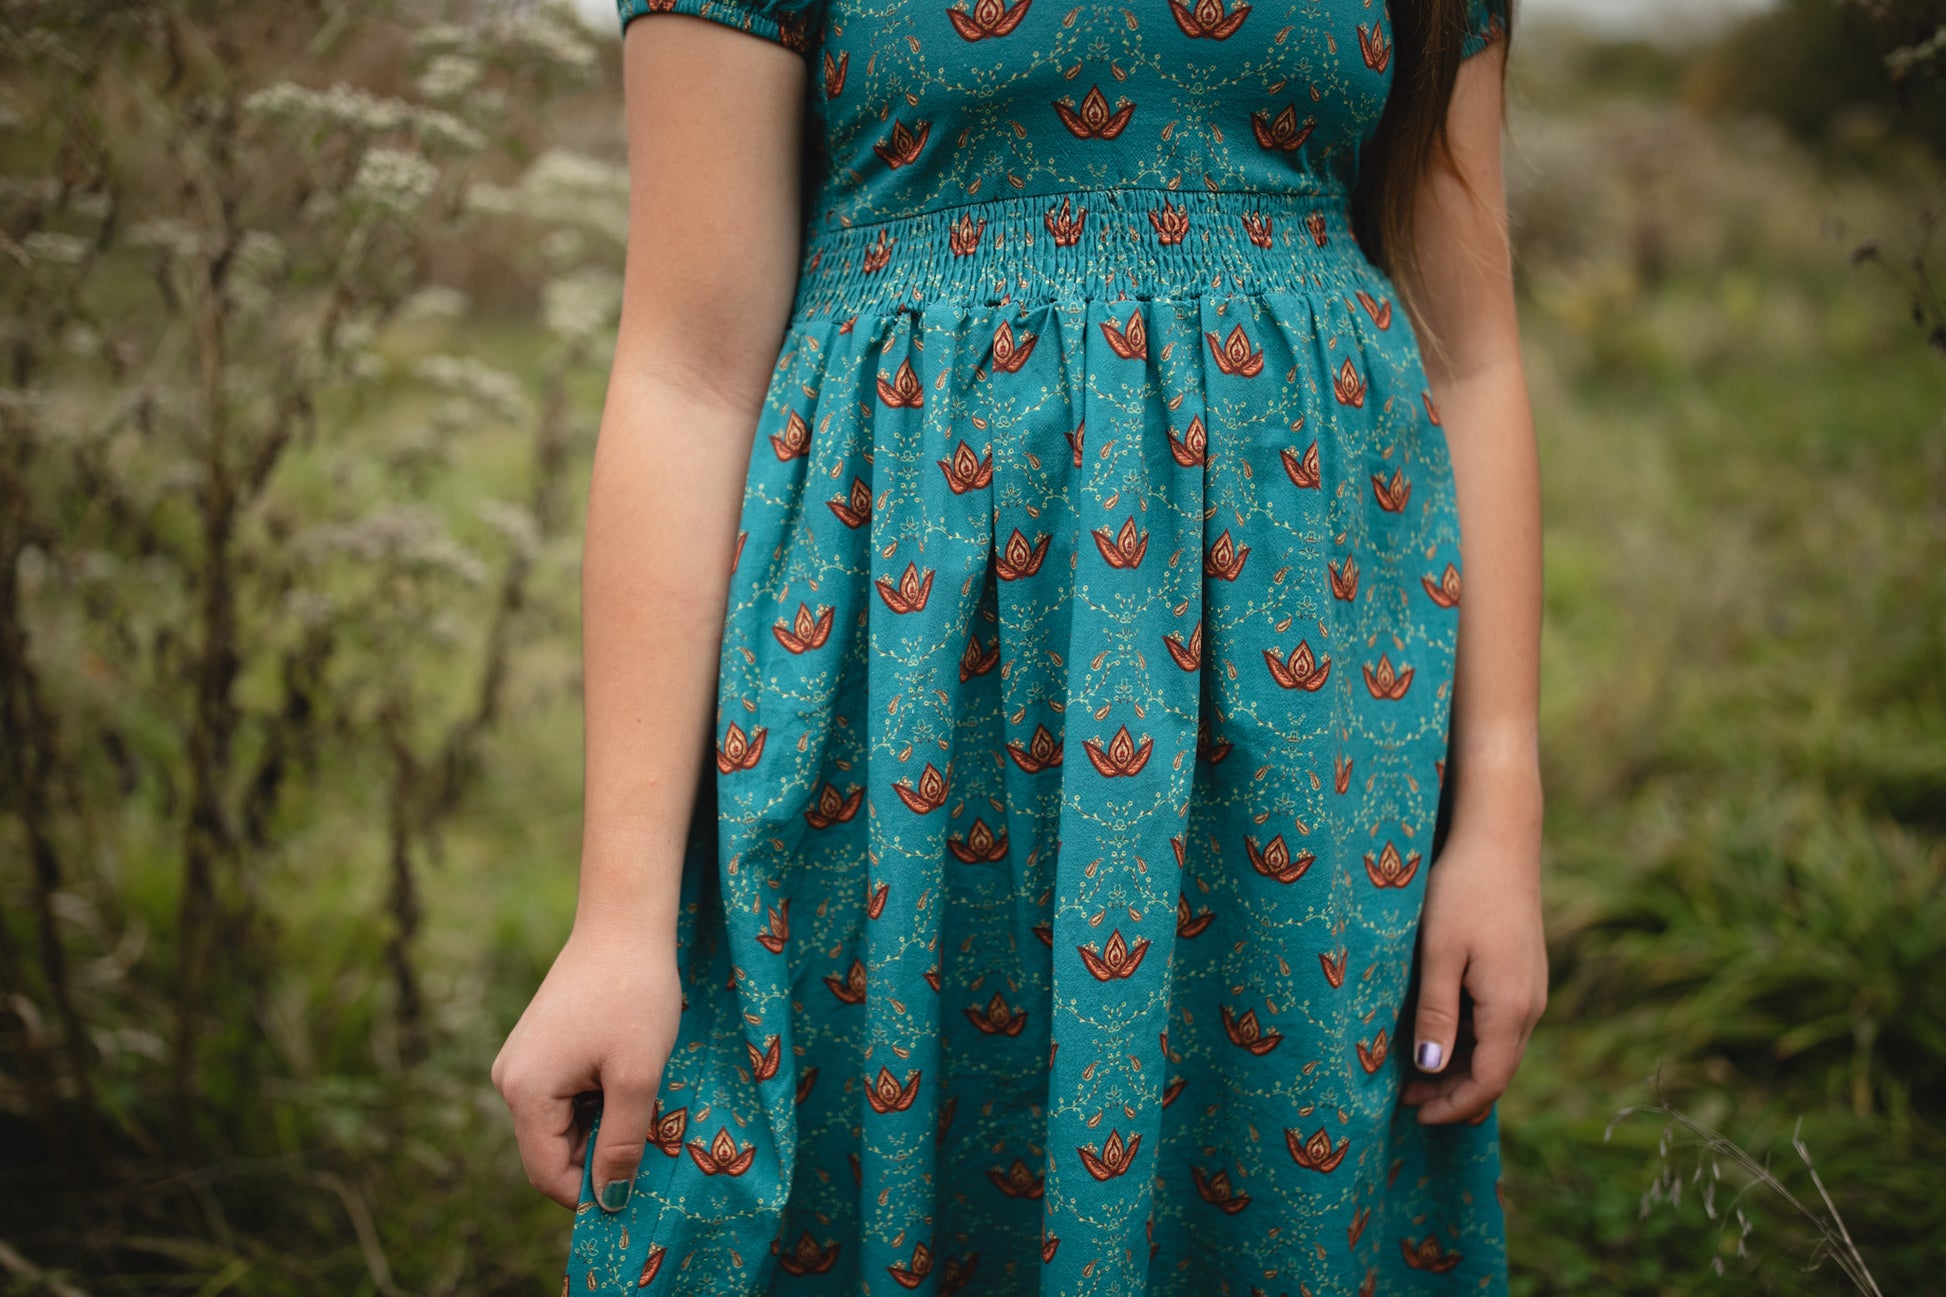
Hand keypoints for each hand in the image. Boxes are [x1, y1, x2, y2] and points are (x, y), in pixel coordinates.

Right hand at [490, 920, 681, 1209]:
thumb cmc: (634, 996)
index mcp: (524, 1092)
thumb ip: (622, 1144)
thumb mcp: (637, 1077)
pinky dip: (596, 1100)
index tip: (637, 1188)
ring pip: (560, 1125)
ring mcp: (520, 1062)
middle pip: (551, 1151)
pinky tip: (626, 1075)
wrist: (624, 923)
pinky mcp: (537, 1047)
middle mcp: (508, 1080)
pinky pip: (562, 1097)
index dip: (592, 1194)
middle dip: (599, 1156)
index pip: (548, 1175)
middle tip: (649, 1137)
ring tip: (640, 1095)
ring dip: (601, 1126)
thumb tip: (611, 1202)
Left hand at [1402, 817, 1546, 1124]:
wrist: (1499, 840)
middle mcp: (1530, 1006)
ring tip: (1415, 1074)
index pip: (1488, 1082)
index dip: (1453, 1106)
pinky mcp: (1522, 973)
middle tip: (1406, 1099)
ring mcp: (1530, 989)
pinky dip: (1472, 1042)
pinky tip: (1441, 1036)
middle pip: (1496, 1072)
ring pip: (1499, 1049)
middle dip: (1454, 1093)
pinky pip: (1500, 1025)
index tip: (1414, 1114)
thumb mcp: (1439, 954)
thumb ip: (1436, 1014)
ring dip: (1461, 1068)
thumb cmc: (1462, 891)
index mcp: (1510, 1008)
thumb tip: (1429, 1069)